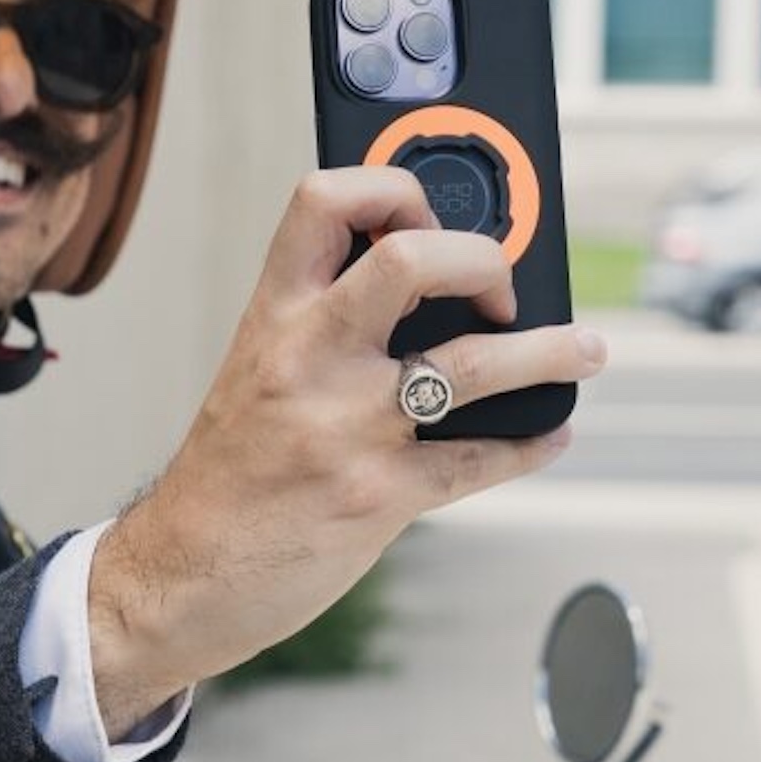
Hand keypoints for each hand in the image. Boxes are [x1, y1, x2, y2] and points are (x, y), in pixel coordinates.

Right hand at [87, 167, 607, 732]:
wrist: (178, 575)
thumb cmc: (222, 476)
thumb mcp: (255, 374)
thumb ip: (323, 329)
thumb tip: (426, 290)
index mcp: (271, 318)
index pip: (324, 201)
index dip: (391, 186)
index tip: (427, 210)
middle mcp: (307, 360)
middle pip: (412, 258)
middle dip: (483, 261)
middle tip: (500, 291)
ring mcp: (346, 428)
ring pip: (474, 363)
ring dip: (549, 352)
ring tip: (583, 351)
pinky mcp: (378, 497)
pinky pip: (479, 459)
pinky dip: (531, 442)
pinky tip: (547, 433)